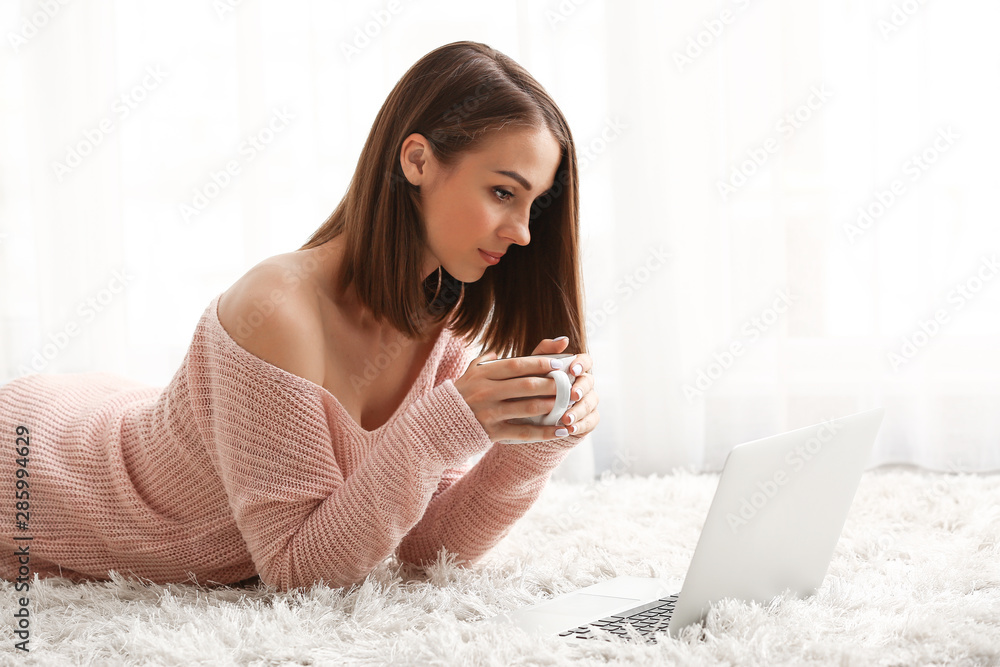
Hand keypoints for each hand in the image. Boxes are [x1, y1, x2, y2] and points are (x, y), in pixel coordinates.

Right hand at [453, 337, 599, 442]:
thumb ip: (490, 359)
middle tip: (569, 383)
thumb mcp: (473, 372)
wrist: (438, 424)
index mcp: (483, 373)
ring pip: (526, 408)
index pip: (515, 365)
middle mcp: (485, 391)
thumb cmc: (462, 394)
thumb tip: (504, 348)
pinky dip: (544, 433)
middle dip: (551, 384)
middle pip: (525, 385)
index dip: (539, 362)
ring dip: (550, 406)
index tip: (558, 363)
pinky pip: (523, 433)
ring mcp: (489, 413)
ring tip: (568, 404)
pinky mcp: (492, 433)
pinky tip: (561, 431)